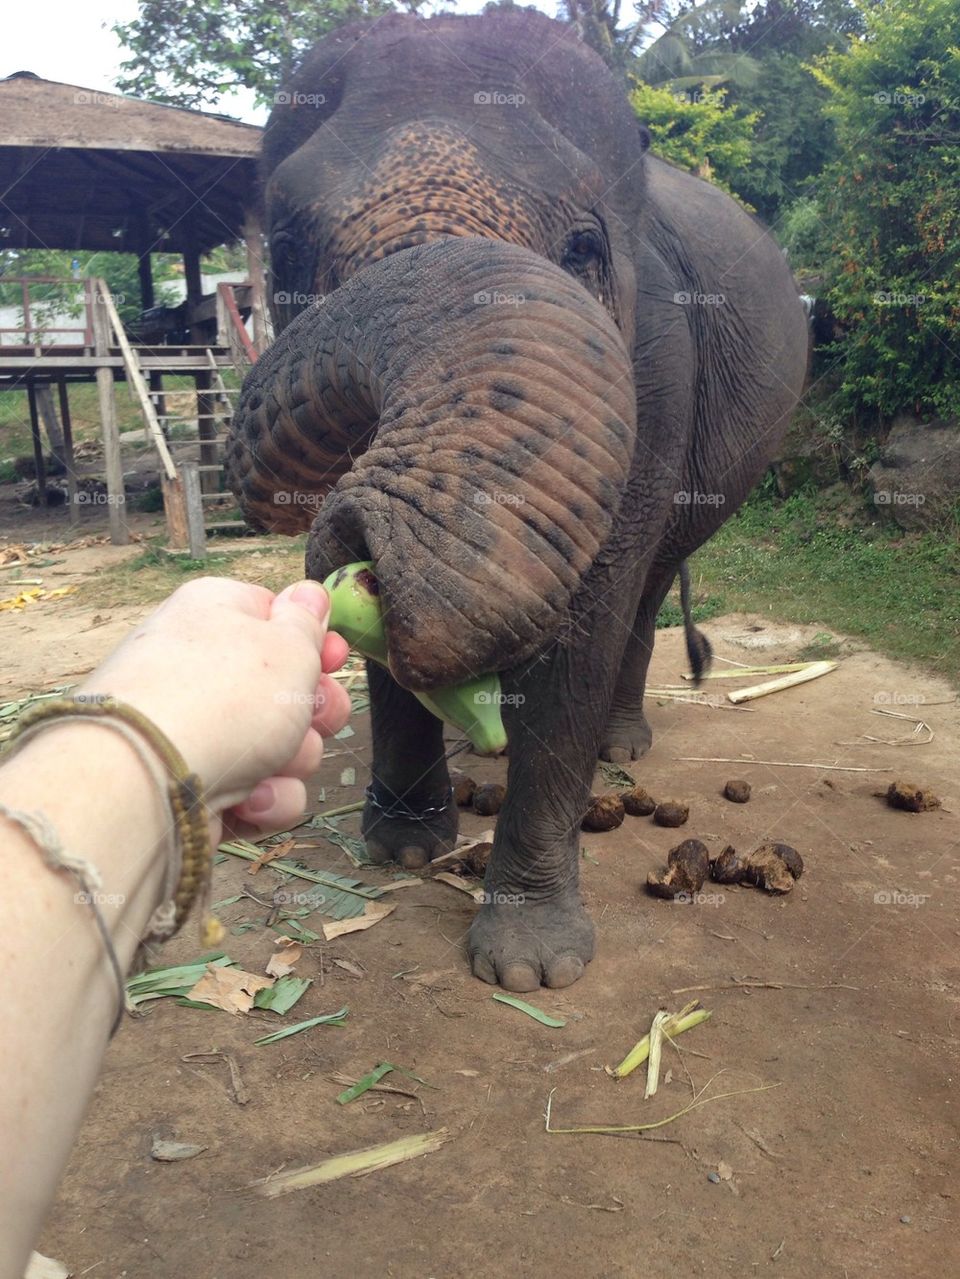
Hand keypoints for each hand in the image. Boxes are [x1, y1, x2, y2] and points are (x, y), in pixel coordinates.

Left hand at [79, 577, 351, 835]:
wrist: (145, 783)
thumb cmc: (224, 698)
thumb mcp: (287, 645)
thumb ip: (307, 621)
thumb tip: (309, 592)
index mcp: (216, 613)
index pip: (277, 617)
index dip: (314, 642)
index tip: (336, 661)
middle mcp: (201, 668)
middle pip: (287, 688)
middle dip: (313, 713)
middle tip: (315, 719)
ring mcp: (195, 731)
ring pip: (280, 746)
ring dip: (291, 760)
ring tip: (268, 766)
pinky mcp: (195, 787)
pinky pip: (256, 789)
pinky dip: (261, 798)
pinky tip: (245, 802)